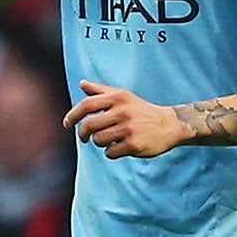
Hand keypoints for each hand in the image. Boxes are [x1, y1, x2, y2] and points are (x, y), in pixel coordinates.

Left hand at [64, 80, 188, 158]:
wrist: (169, 125)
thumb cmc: (141, 111)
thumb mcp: (124, 97)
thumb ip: (101, 91)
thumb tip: (81, 83)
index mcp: (118, 98)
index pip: (87, 105)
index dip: (73, 115)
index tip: (67, 124)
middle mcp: (123, 111)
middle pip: (89, 126)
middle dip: (83, 134)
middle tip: (84, 138)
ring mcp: (129, 128)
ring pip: (98, 140)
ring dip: (100, 143)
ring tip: (111, 139)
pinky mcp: (134, 144)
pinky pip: (110, 152)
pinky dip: (111, 152)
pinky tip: (121, 147)